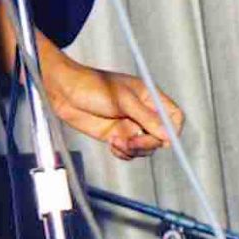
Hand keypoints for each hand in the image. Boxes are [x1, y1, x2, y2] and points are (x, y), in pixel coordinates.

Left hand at [43, 50, 183, 160]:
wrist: (64, 91)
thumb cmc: (94, 86)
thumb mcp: (123, 101)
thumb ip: (147, 118)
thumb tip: (168, 136)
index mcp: (150, 98)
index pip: (174, 117)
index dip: (172, 130)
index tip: (162, 139)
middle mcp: (142, 113)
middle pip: (159, 137)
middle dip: (147, 143)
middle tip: (131, 142)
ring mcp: (128, 125)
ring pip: (144, 147)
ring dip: (133, 149)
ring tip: (116, 141)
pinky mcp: (115, 136)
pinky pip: (128, 151)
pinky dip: (123, 152)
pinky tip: (111, 144)